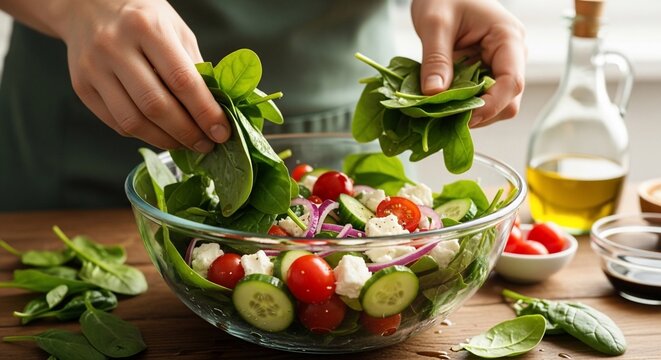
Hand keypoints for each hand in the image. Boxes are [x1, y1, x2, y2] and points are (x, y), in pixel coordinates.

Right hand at [55, 0, 228, 150]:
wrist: (88, 5)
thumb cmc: (142, 17)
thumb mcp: (175, 29)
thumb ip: (194, 67)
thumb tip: (215, 110)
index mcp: (147, 27)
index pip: (182, 80)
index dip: (205, 112)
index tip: (221, 132)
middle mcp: (115, 46)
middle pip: (156, 105)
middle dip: (187, 132)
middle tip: (206, 144)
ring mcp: (94, 68)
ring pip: (133, 121)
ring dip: (165, 140)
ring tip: (185, 144)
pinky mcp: (82, 86)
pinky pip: (117, 123)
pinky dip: (144, 135)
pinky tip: (161, 134)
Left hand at [411, 0, 525, 127]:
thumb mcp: (434, 23)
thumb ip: (436, 58)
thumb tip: (434, 94)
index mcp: (508, 38)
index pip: (512, 82)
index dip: (490, 105)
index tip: (463, 118)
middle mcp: (512, 56)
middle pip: (508, 101)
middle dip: (479, 114)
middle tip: (444, 117)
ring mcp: (500, 66)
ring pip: (496, 105)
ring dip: (470, 113)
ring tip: (440, 111)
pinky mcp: (486, 74)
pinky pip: (481, 99)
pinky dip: (463, 106)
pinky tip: (444, 105)